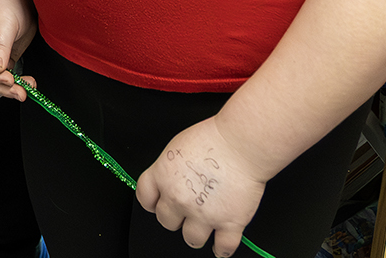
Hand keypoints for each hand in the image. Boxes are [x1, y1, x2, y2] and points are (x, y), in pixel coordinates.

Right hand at [0, 0, 35, 99]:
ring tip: (25, 92)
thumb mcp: (3, 23)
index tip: (7, 78)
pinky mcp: (3, 58)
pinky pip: (6, 75)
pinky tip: (27, 84)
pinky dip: (16, 82)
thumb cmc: (5, 2)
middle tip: (18, 91)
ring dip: (10, 88)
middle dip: (1, 86)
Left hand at [136, 118, 267, 257]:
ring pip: (191, 239)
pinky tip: (221, 246)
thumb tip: (169, 179)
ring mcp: (203, 214)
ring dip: (196, 234)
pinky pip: (223, 248)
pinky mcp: (229, 223)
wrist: (241, 144)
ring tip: (203, 225)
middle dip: (175, 217)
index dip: (152, 203)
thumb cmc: (213, 139)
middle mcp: (179, 199)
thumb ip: (169, 168)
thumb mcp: (176, 147)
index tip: (157, 204)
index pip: (145, 198)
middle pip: (166, 222)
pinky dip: (222, 249)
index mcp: (163, 177)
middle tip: (185, 211)